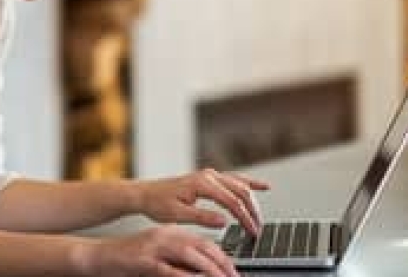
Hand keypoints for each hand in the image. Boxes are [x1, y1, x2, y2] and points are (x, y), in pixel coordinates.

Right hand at [87, 225, 240, 276]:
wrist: (98, 256)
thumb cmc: (128, 259)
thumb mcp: (159, 257)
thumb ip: (180, 261)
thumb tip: (204, 270)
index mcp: (170, 233)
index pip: (204, 243)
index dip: (223, 259)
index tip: (233, 272)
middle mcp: (164, 235)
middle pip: (202, 247)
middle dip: (223, 265)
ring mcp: (153, 246)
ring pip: (191, 255)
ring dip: (210, 270)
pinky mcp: (143, 259)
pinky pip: (170, 269)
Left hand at [131, 169, 269, 235]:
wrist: (144, 194)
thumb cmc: (157, 203)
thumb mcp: (177, 215)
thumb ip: (202, 217)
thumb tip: (224, 221)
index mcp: (201, 183)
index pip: (232, 201)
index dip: (245, 217)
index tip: (252, 231)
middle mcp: (207, 176)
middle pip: (240, 191)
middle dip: (251, 211)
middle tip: (257, 229)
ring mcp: (208, 175)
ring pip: (239, 185)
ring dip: (252, 201)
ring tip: (259, 218)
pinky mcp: (208, 178)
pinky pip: (233, 179)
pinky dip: (249, 183)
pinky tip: (262, 187)